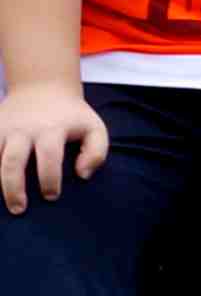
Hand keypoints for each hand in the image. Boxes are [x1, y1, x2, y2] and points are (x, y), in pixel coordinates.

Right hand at [0, 81, 108, 212]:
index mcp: (51, 129)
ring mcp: (3, 128)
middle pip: (13, 161)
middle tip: (19, 209)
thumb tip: (82, 175)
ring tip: (3, 201)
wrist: (42, 87)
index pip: (49, 158)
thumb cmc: (71, 116)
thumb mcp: (94, 128)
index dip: (50, 180)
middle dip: (13, 187)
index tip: (52, 196)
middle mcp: (23, 129)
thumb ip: (96, 152)